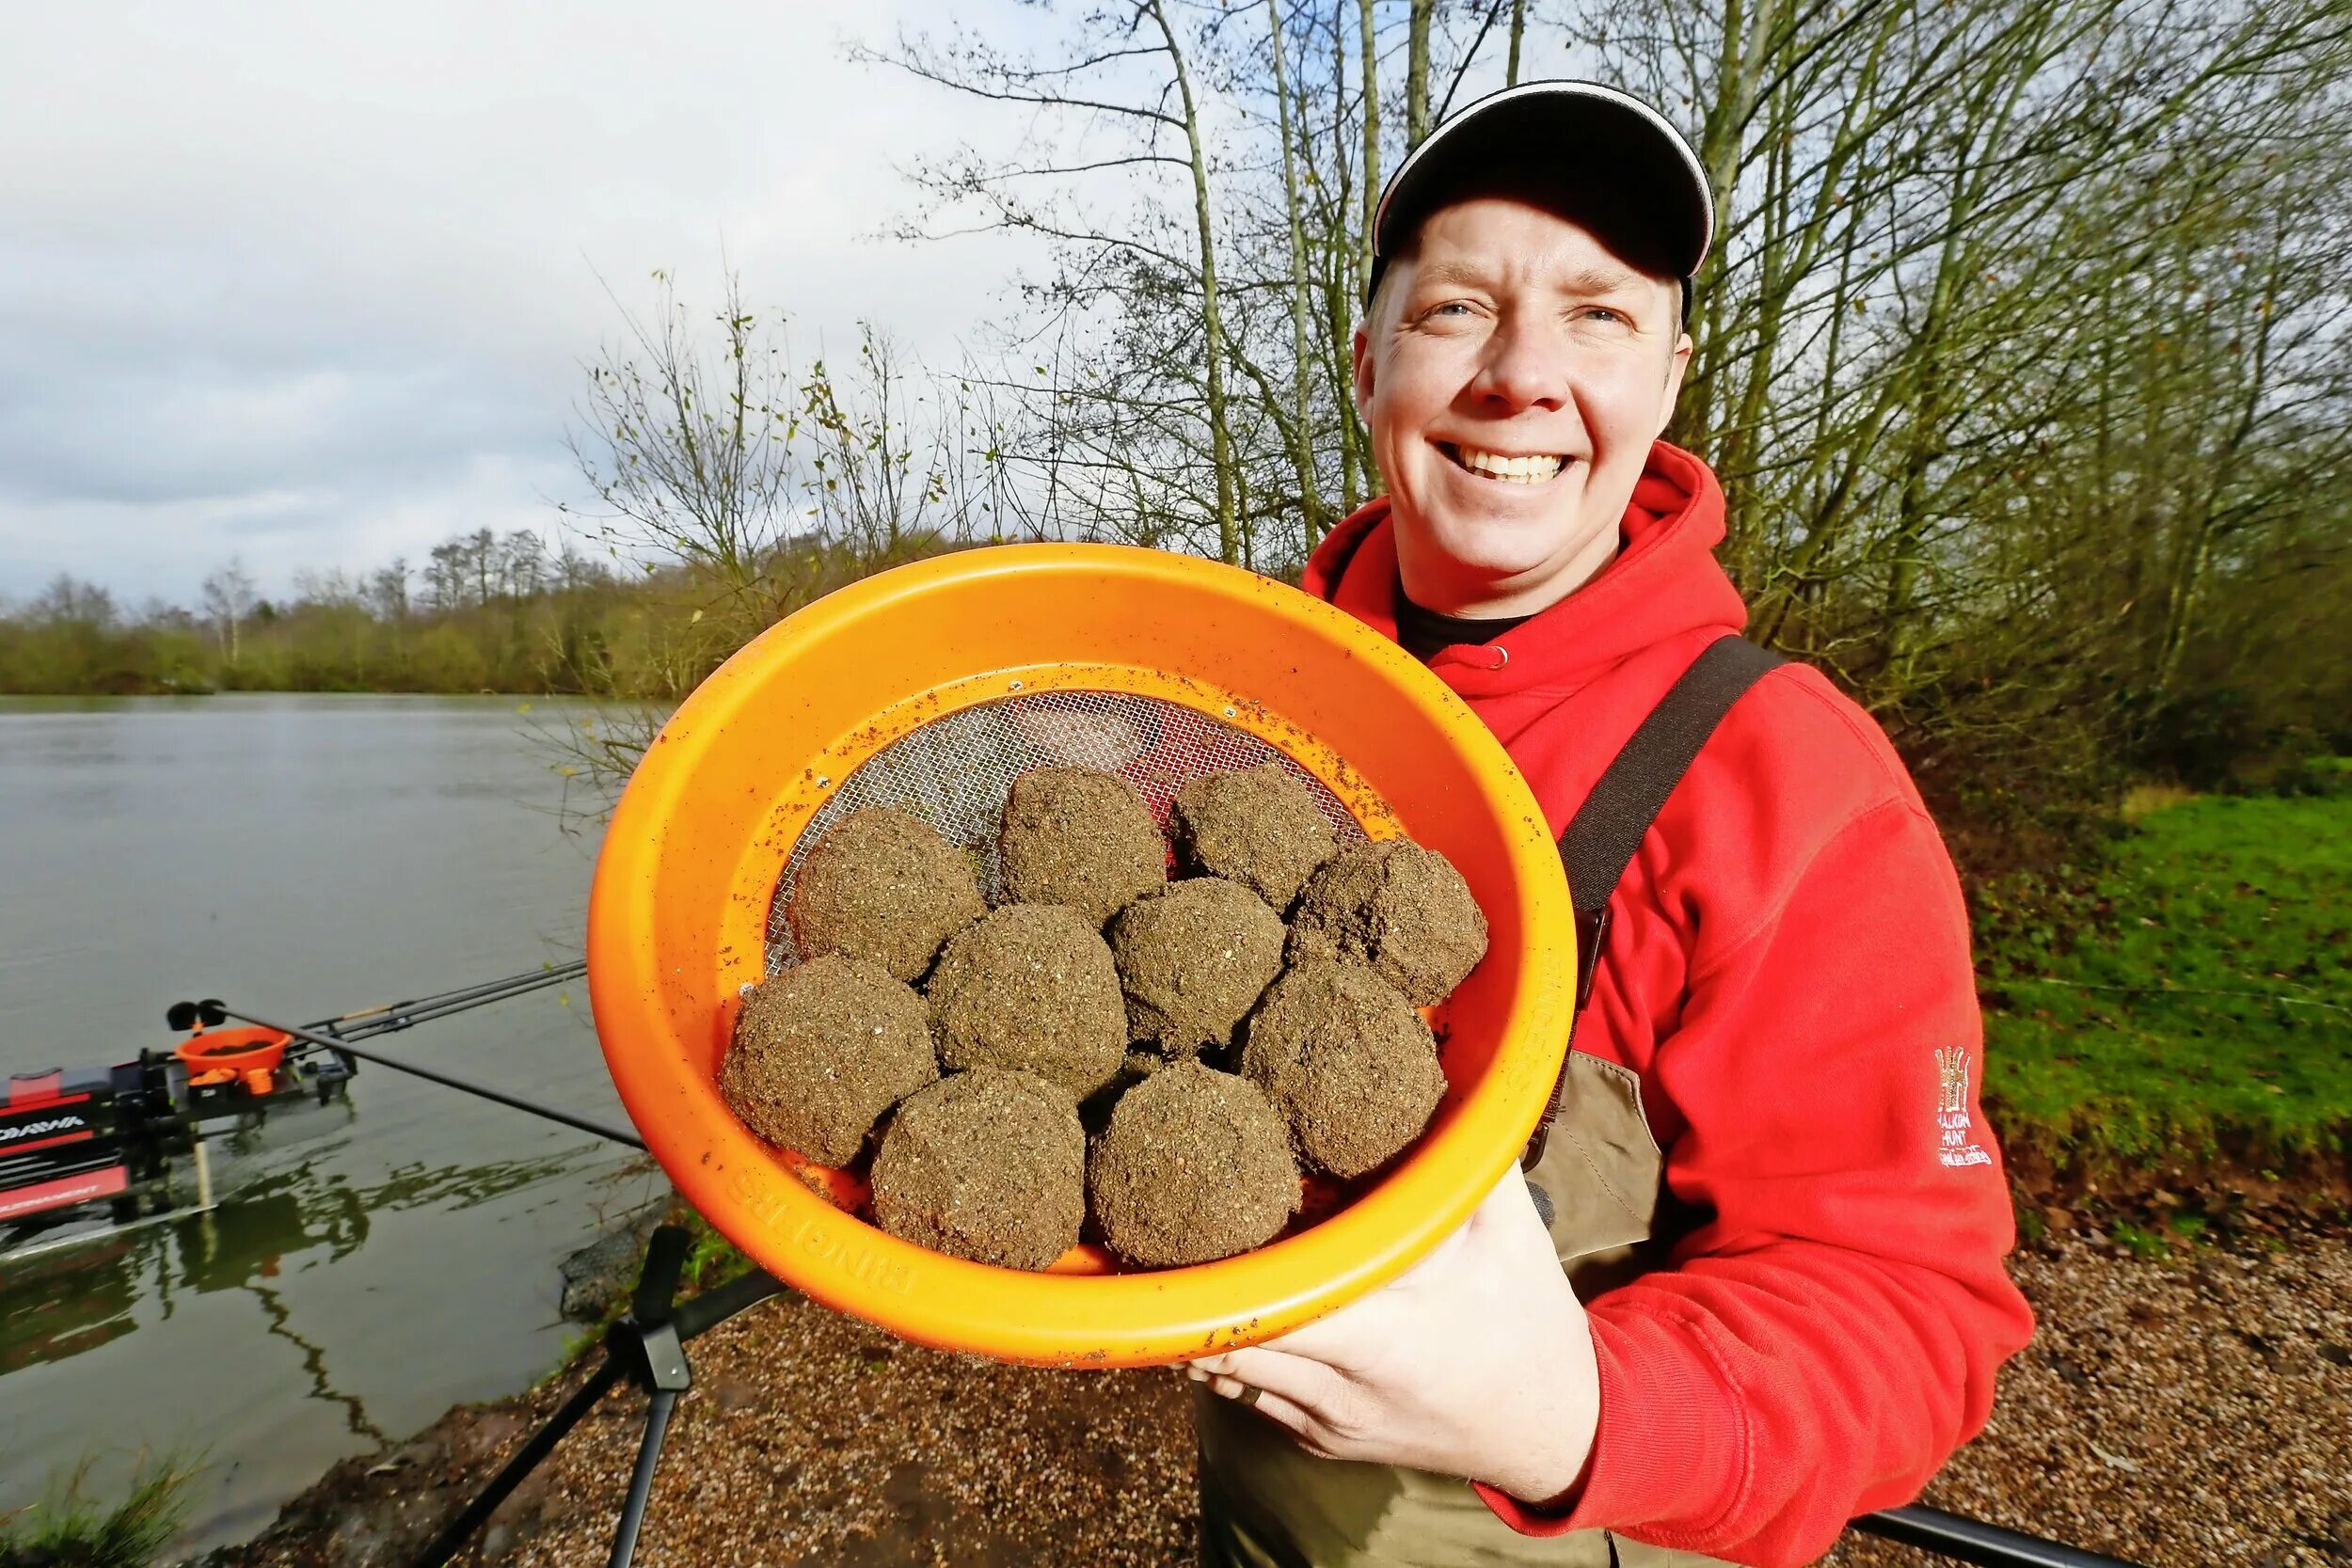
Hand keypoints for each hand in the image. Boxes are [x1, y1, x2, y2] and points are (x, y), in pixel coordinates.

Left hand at [1187, 1171, 1599, 1505]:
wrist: (1551, 1432)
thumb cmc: (1530, 1323)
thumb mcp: (1514, 1231)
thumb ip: (1470, 1155)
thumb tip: (1438, 1066)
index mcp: (1387, 1341)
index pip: (1271, 1314)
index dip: (1223, 1274)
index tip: (1197, 1218)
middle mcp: (1344, 1393)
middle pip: (1226, 1344)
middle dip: (1197, 1287)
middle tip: (1170, 1224)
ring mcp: (1325, 1423)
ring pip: (1225, 1373)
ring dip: (1205, 1320)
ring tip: (1190, 1256)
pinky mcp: (1318, 1438)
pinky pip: (1249, 1393)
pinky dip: (1232, 1349)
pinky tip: (1235, 1300)